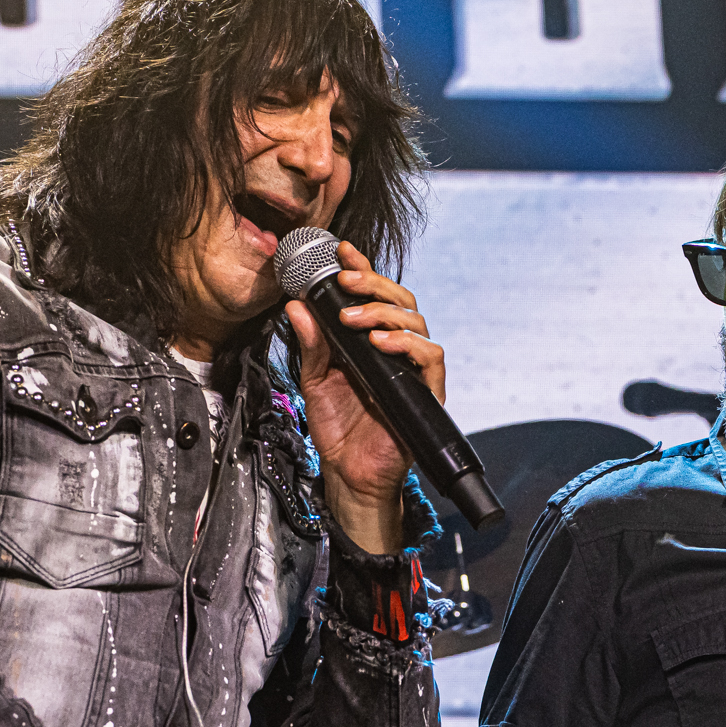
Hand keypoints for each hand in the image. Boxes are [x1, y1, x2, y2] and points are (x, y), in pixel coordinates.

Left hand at [288, 240, 445, 553]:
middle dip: (373, 284)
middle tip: (345, 281)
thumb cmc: (337, 428)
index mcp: (369, 341)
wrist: (348, 474)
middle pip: (400, 301)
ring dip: (383, 312)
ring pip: (416, 322)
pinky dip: (406, 344)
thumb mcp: (313, 379)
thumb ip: (310, 344)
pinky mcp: (426, 392)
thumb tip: (296, 306)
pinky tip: (380, 342)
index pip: (374, 295)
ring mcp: (412, 369)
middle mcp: (395, 350)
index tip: (342, 252)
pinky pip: (430, 357)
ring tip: (353, 318)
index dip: (363, 270)